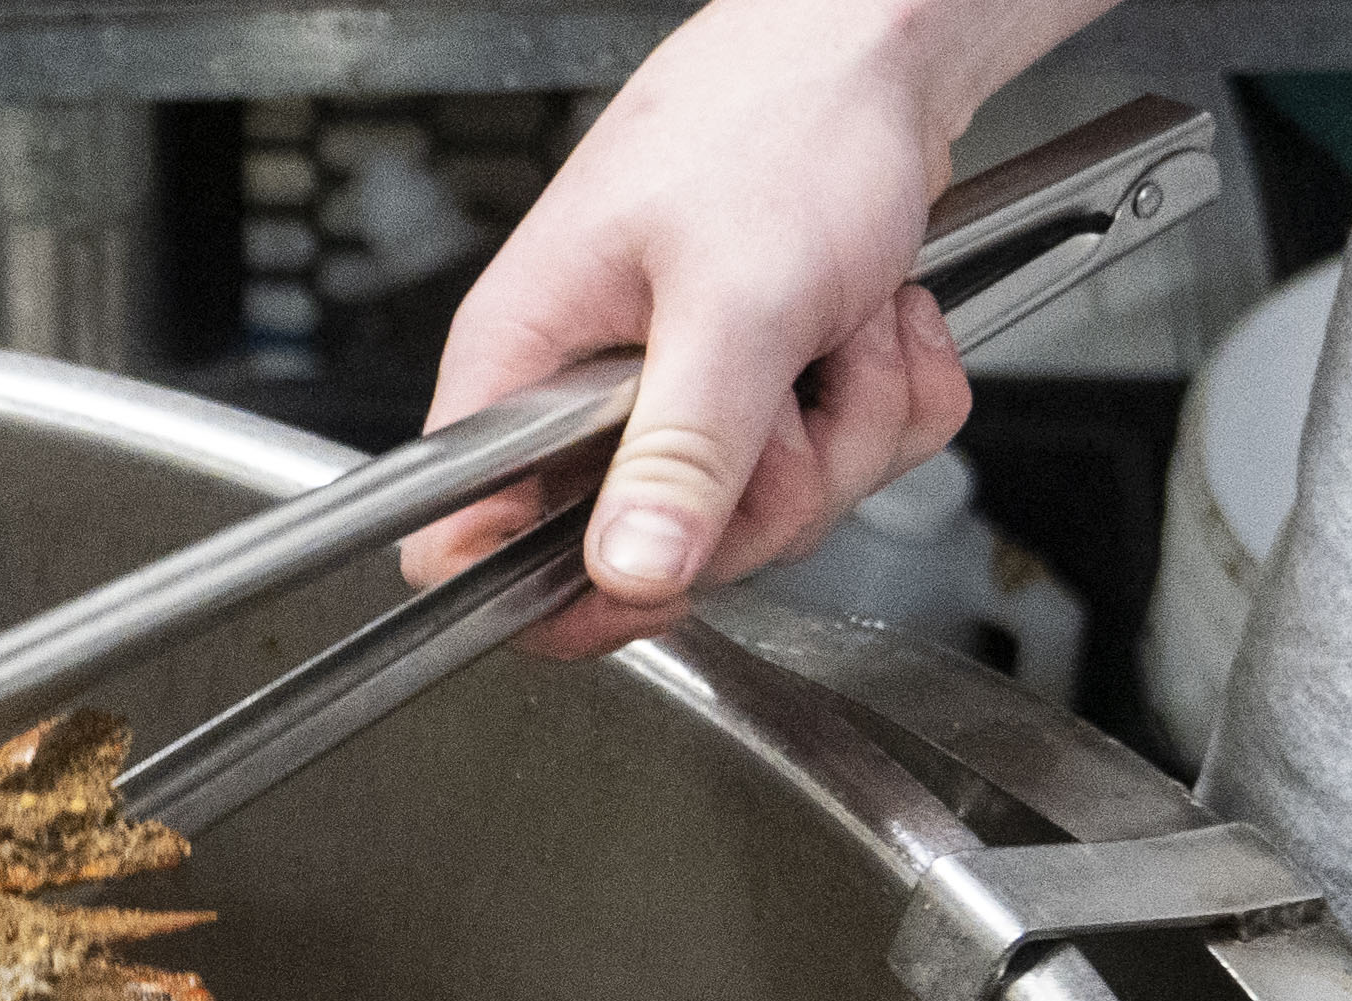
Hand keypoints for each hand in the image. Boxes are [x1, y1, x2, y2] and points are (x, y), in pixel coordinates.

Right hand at [400, 0, 1113, 654]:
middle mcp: (590, 399)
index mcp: (526, 368)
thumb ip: (683, 449)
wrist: (879, 46)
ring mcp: (680, 400)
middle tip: (794, 390)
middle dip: (769, 488)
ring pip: (763, 516)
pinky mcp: (762, 393)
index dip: (552, 594)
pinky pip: (840, 465)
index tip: (654, 579)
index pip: (463, 544)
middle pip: (654, 556)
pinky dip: (889, 398)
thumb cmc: (780, 120)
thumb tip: (626, 572)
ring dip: (848, 426)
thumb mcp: (736, 299)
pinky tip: (877, 321)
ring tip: (844, 326)